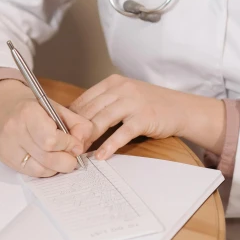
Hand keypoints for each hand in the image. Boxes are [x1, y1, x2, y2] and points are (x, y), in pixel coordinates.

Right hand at [0, 79, 93, 176]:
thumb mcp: (56, 107)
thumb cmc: (33, 106)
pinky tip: (49, 161)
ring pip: (39, 169)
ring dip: (57, 167)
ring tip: (62, 158)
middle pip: (46, 157)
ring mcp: (7, 147)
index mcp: (28, 113)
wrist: (3, 106)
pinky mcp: (5, 159)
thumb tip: (83, 143)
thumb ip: (75, 123)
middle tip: (74, 157)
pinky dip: (45, 170)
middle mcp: (14, 131)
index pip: (51, 139)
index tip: (77, 145)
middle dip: (66, 161)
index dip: (68, 145)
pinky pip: (30, 173)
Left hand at [69, 74, 225, 160]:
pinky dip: (110, 145)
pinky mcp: (143, 117)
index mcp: (113, 83)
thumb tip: (76, 122)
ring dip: (87, 137)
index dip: (70, 117)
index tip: (59, 132)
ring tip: (77, 152)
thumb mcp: (125, 97)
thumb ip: (104, 105)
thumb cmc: (150, 104)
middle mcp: (121, 89)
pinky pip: (122, 133)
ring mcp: (133, 102)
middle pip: (90, 110)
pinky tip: (101, 156)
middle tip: (63, 146)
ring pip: (102, 120)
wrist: (180, 108)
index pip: (84, 99)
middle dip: (75, 129)